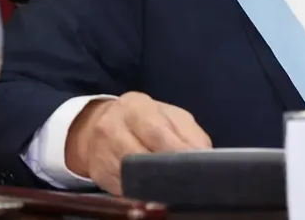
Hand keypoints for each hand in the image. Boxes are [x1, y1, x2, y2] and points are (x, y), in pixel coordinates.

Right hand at [65, 92, 211, 194]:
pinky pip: (122, 191)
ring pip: (131, 177)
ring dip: (155, 187)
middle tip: (189, 182)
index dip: (177, 150)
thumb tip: (205, 155)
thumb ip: (187, 133)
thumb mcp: (168, 115)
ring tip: (174, 192)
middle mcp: (113, 128)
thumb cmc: (144, 118)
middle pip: (141, 157)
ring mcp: (102, 153)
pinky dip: (141, 196)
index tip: (197, 164)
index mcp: (136, 108)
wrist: (101, 123)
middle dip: (167, 172)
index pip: (157, 132)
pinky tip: (155, 197)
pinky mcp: (99, 174)